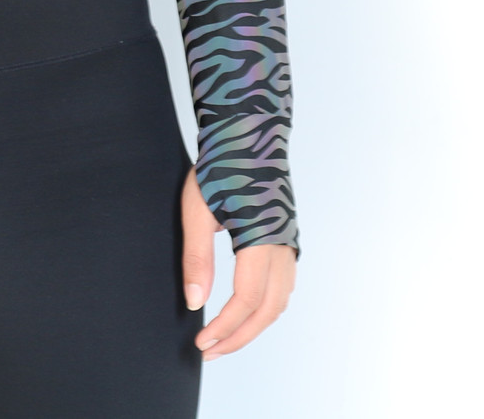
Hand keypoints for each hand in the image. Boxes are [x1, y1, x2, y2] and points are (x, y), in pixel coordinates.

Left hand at [180, 168, 295, 360]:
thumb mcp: (197, 210)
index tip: (201, 342)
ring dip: (254, 324)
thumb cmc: (219, 166)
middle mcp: (282, 246)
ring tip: (225, 336)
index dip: (225, 327)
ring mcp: (289, 242)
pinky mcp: (287, 237)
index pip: (247, 301)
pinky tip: (245, 309)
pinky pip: (283, 285)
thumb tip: (195, 302)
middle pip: (267, 310)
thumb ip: (197, 258)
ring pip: (279, 301)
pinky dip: (266, 306)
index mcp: (261, 239)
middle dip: (239, 336)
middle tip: (210, 350)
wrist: (248, 132)